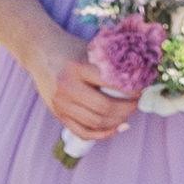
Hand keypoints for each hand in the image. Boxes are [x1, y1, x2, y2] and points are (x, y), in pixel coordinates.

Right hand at [15, 42, 132, 143]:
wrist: (40, 52)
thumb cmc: (72, 49)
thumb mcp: (91, 50)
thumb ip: (111, 65)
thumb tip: (143, 77)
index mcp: (77, 69)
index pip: (112, 85)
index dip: (133, 90)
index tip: (143, 89)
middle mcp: (66, 88)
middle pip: (105, 108)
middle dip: (128, 108)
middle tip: (137, 103)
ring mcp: (60, 103)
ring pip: (95, 123)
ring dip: (118, 121)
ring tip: (128, 112)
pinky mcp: (57, 113)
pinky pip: (82, 132)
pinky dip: (102, 134)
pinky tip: (117, 127)